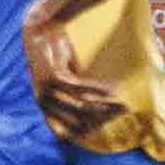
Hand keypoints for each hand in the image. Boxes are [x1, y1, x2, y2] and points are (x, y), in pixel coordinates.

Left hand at [26, 10, 126, 143]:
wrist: (41, 31)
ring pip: (83, 105)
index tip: (106, 128)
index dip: (87, 133)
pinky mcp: (54, 76)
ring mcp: (47, 90)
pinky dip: (99, 90)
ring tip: (122, 103)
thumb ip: (78, 99)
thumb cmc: (57, 58)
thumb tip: (102, 114)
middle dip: (103, 118)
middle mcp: (43, 102)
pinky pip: (82, 88)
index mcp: (44, 108)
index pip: (64, 133)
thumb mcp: (68, 82)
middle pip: (78, 120)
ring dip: (106, 106)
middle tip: (123, 112)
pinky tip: (113, 90)